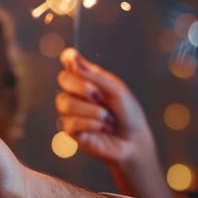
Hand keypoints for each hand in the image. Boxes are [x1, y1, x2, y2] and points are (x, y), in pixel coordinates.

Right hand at [55, 48, 154, 166]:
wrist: (134, 141)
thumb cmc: (127, 114)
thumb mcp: (116, 90)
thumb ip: (94, 76)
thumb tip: (73, 59)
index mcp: (87, 79)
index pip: (70, 63)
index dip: (68, 58)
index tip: (71, 56)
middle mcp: (75, 93)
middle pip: (63, 79)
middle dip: (82, 87)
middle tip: (100, 96)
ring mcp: (70, 112)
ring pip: (65, 103)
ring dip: (91, 110)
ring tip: (107, 118)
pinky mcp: (70, 131)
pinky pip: (71, 123)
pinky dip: (92, 124)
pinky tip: (104, 128)